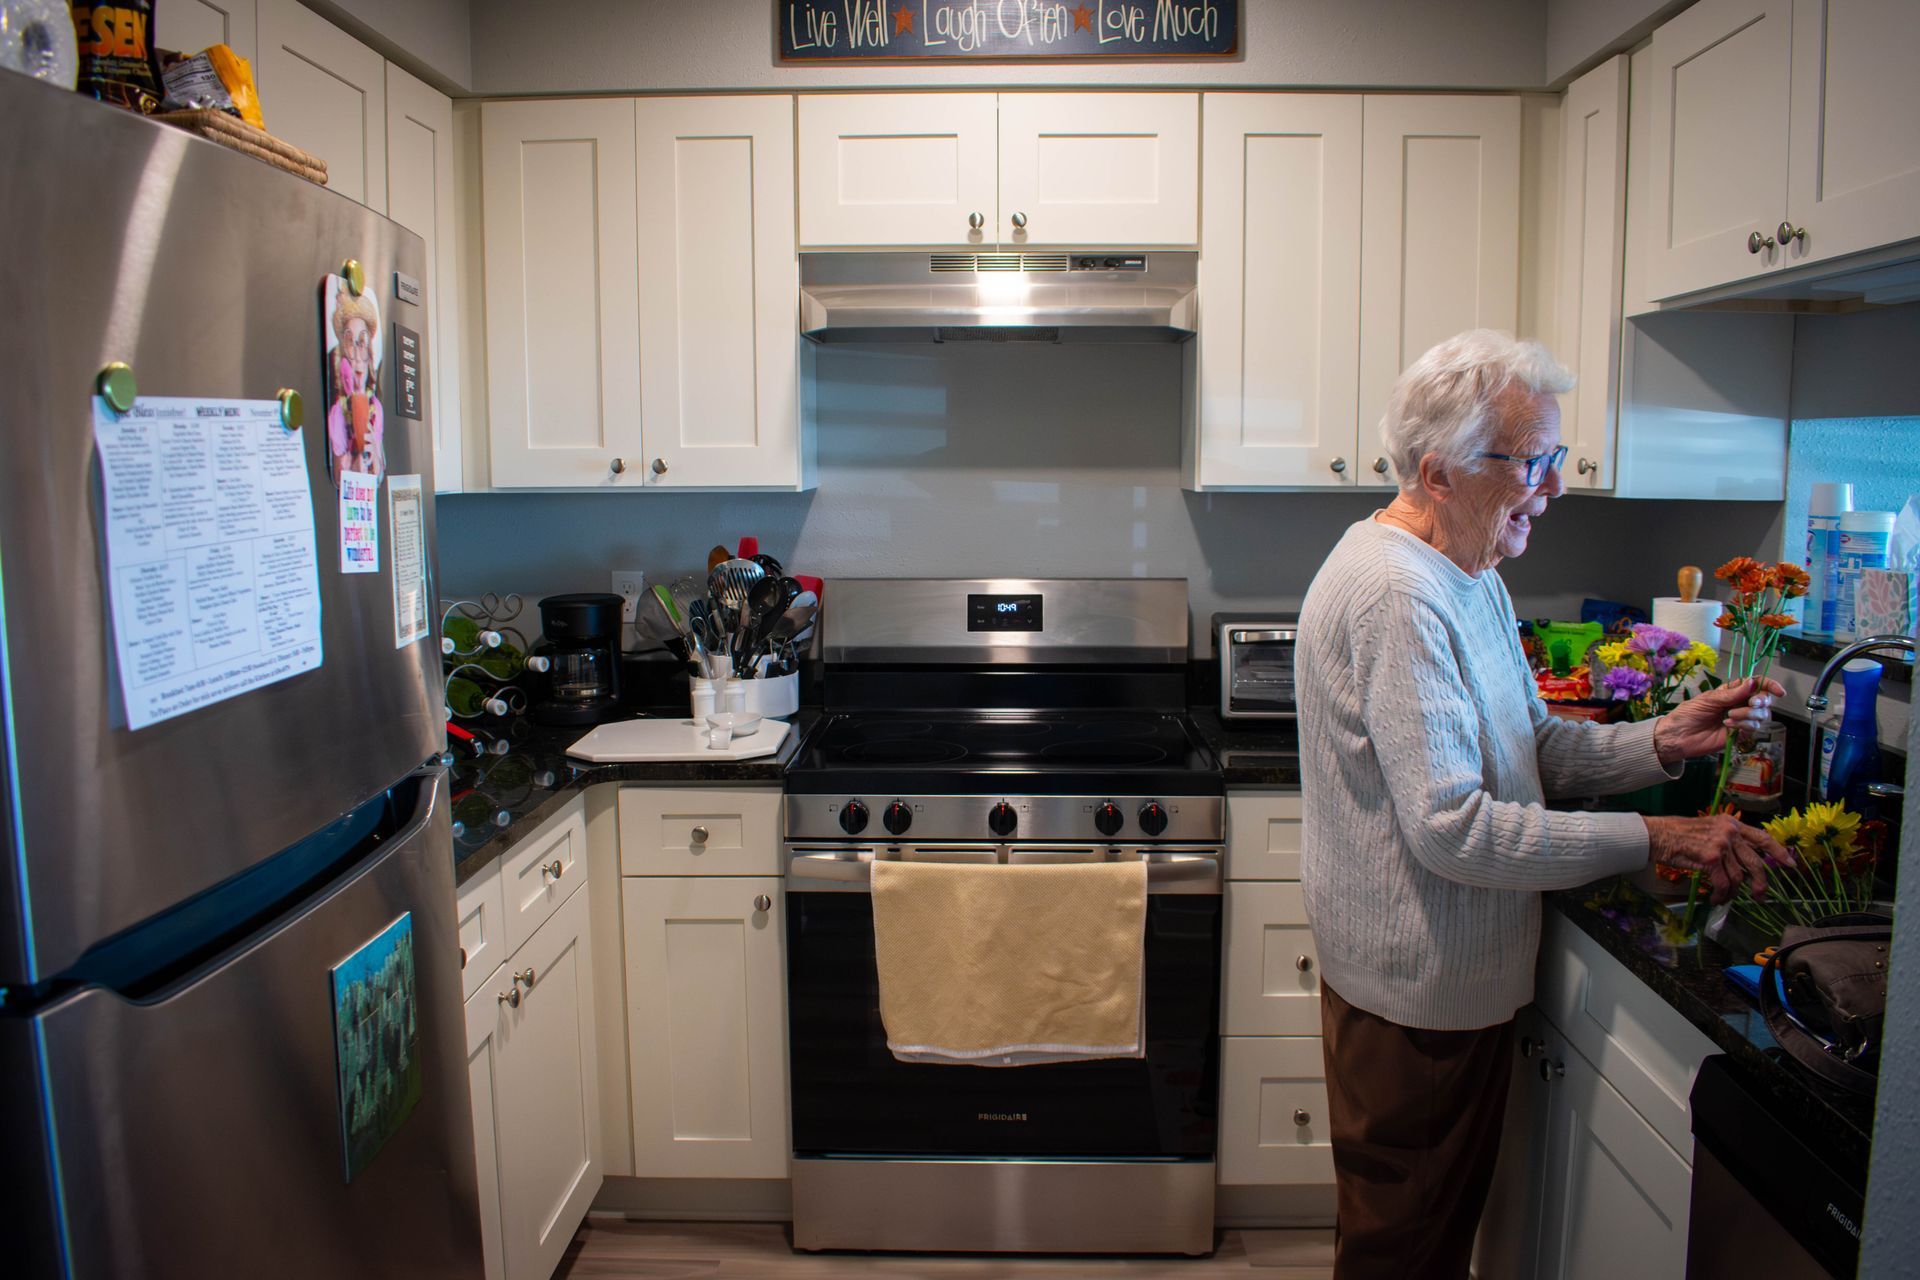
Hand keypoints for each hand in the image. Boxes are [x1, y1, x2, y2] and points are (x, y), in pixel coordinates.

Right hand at [1644, 814, 1793, 903]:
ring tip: (1723, 899)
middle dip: (1760, 884)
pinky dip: (1720, 895)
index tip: (1790, 864)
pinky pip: (1722, 883)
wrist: (1655, 835)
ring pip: (1738, 877)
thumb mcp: (1707, 831)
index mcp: (1730, 824)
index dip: (1778, 852)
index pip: (1762, 837)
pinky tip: (1714, 899)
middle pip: (1755, 863)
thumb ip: (1727, 842)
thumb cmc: (1676, 835)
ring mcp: (1720, 844)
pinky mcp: (1710, 858)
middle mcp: (1729, 832)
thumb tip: (1742, 864)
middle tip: (1760, 897)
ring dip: (1732, 893)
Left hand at [1653, 676, 1783, 764]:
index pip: (1757, 685)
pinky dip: (1744, 725)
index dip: (1770, 686)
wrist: (1678, 736)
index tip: (1778, 691)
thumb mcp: (1708, 699)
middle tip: (1750, 704)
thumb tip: (1752, 683)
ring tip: (1729, 717)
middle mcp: (1739, 705)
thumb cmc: (1687, 715)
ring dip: (1748, 715)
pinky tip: (1729, 725)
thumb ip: (1732, 693)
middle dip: (1761, 701)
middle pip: (1764, 700)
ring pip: (1761, 715)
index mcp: (1732, 692)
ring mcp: (1741, 720)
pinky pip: (1753, 728)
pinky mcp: (1740, 734)